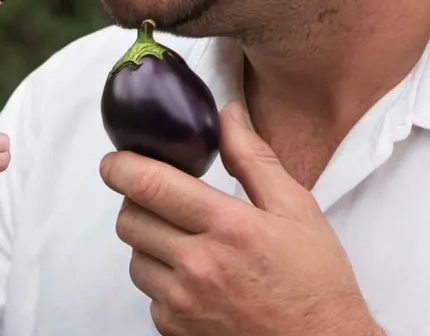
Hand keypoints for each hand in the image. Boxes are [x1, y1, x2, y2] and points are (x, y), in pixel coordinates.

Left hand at [100, 101, 379, 335]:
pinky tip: (193, 275)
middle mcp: (199, 267)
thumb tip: (227, 114)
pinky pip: (149, 296)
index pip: (151, 185)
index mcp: (227, 227)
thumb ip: (253, 157)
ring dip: (148, 242)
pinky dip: (161, 281)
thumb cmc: (315, 282)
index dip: (121, 167)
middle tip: (161, 197)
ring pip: (135, 259)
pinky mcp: (178, 331)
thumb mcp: (296, 208)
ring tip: (182, 238)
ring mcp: (185, 304)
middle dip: (137, 201)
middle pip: (130, 220)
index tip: (114, 160)